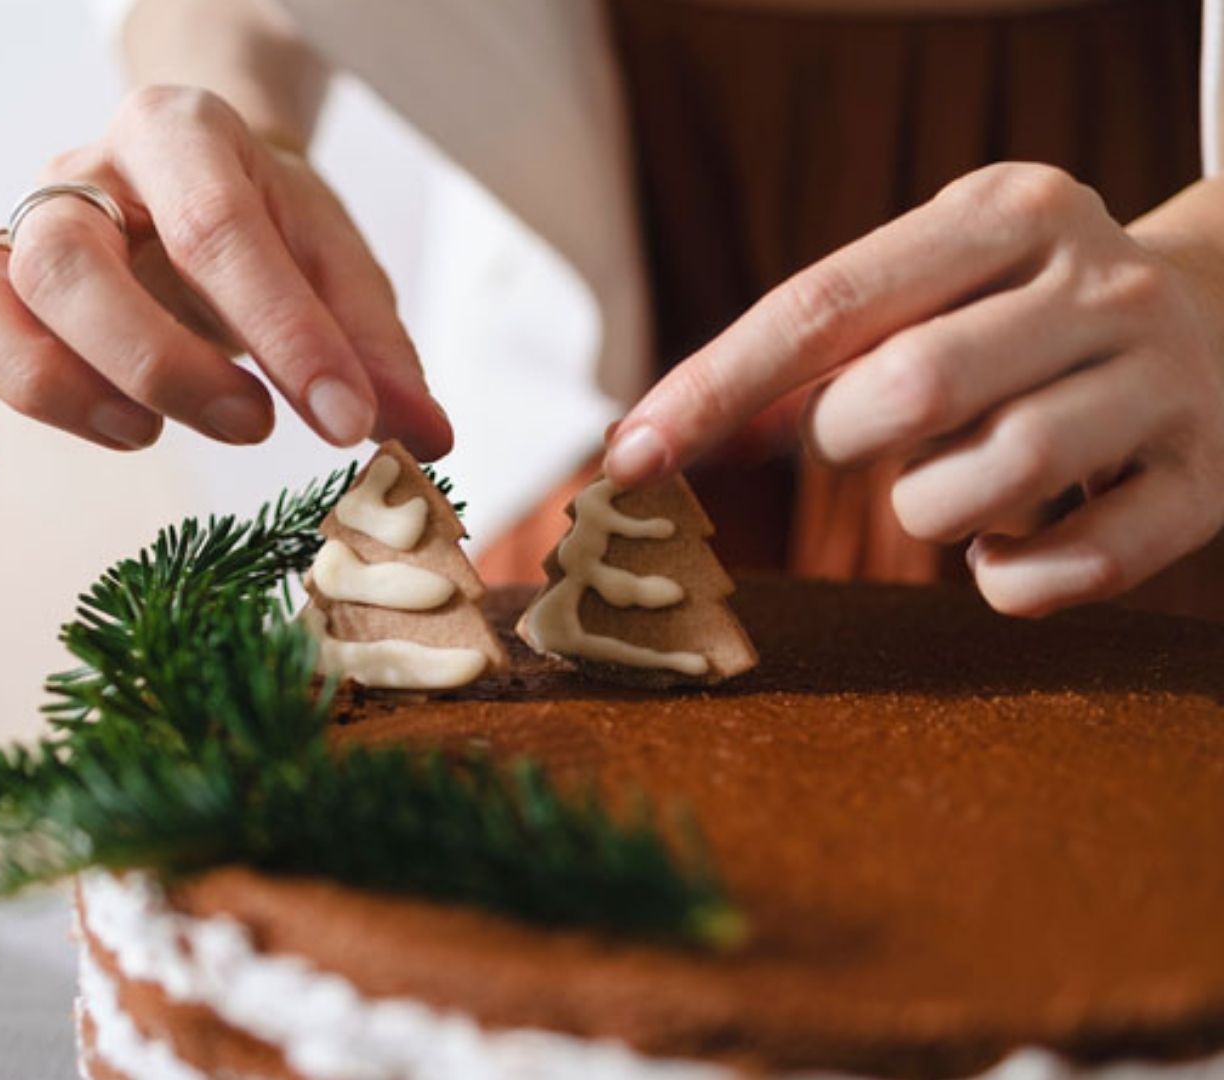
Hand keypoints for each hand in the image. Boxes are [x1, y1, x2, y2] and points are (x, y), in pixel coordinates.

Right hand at [0, 85, 451, 477]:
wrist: (196, 177)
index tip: (346, 420)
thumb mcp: (339, 265)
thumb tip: (427, 443)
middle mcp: (80, 176)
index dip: (282, 331)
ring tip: (142, 435)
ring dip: (50, 384)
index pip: (214, 224)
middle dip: (158, 362)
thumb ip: (375, 349)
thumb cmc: (270, 226)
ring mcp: (12, 236)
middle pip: (65, 257)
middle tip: (248, 424)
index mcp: (179, 135)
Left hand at [604, 162, 1223, 616]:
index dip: (714, 388)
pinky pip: (1070, 569)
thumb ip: (820, 343)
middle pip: (906, 391)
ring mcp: (1167, 382)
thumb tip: (659, 439)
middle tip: (870, 438)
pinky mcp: (1207, 482)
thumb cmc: (1024, 313)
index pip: (824, 302)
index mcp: (1009, 212)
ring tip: (956, 483)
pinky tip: (1009, 541)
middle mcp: (1098, 284)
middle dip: (847, 440)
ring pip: (991, 477)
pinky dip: (1009, 579)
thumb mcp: (940, 280)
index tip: (629, 458)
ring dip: (929, 508)